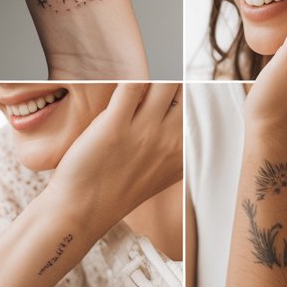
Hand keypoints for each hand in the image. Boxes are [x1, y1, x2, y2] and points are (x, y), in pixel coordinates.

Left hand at [46, 83, 182, 236]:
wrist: (82, 210)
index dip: (193, 91)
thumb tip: (184, 119)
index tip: (179, 89)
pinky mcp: (114, 126)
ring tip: (135, 83)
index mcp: (185, 152)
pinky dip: (127, 76)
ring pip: (165, 82)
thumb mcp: (163, 172)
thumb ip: (178, 146)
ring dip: (151, 77)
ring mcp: (144, 133)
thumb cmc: (118, 189)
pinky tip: (116, 77)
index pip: (204, 107)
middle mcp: (171, 141)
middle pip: (188, 89)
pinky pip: (131, 85)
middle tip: (153, 83)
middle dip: (174, 80)